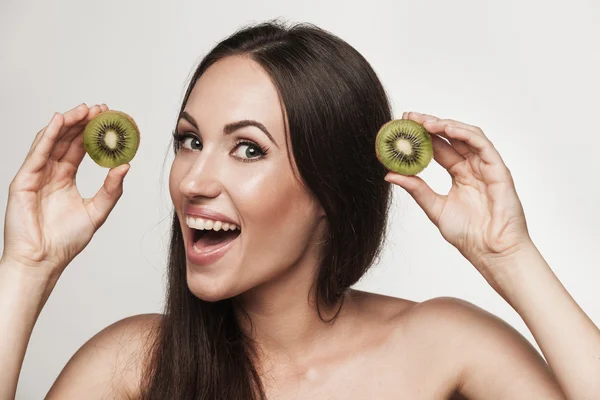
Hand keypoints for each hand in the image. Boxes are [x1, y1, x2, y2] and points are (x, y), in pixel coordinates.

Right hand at [1, 104, 129, 274]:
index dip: (93, 133)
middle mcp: (50, 173)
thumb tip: (126, 166)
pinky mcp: (23, 180)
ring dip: (67, 123)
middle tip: (100, 108)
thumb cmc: (66, 241)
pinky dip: (48, 135)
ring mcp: (35, 175)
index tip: (109, 119)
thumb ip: (111, 189)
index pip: (79, 148)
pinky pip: (37, 153)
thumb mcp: (97, 211)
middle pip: (66, 140)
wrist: (43, 261)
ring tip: (84, 109)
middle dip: (82, 122)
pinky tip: (60, 121)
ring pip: (51, 141)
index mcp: (65, 179)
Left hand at [385, 111, 531, 277]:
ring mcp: (486, 167)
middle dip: (430, 125)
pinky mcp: (499, 170)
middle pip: (451, 138)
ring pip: (466, 136)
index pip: (439, 148)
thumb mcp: (435, 208)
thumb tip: (389, 174)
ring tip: (424, 122)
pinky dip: (464, 133)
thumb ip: (416, 189)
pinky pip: (482, 144)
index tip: (402, 127)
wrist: (492, 253)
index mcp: (460, 176)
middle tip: (409, 118)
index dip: (422, 136)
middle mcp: (473, 168)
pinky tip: (447, 129)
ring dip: (445, 125)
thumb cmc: (469, 236)